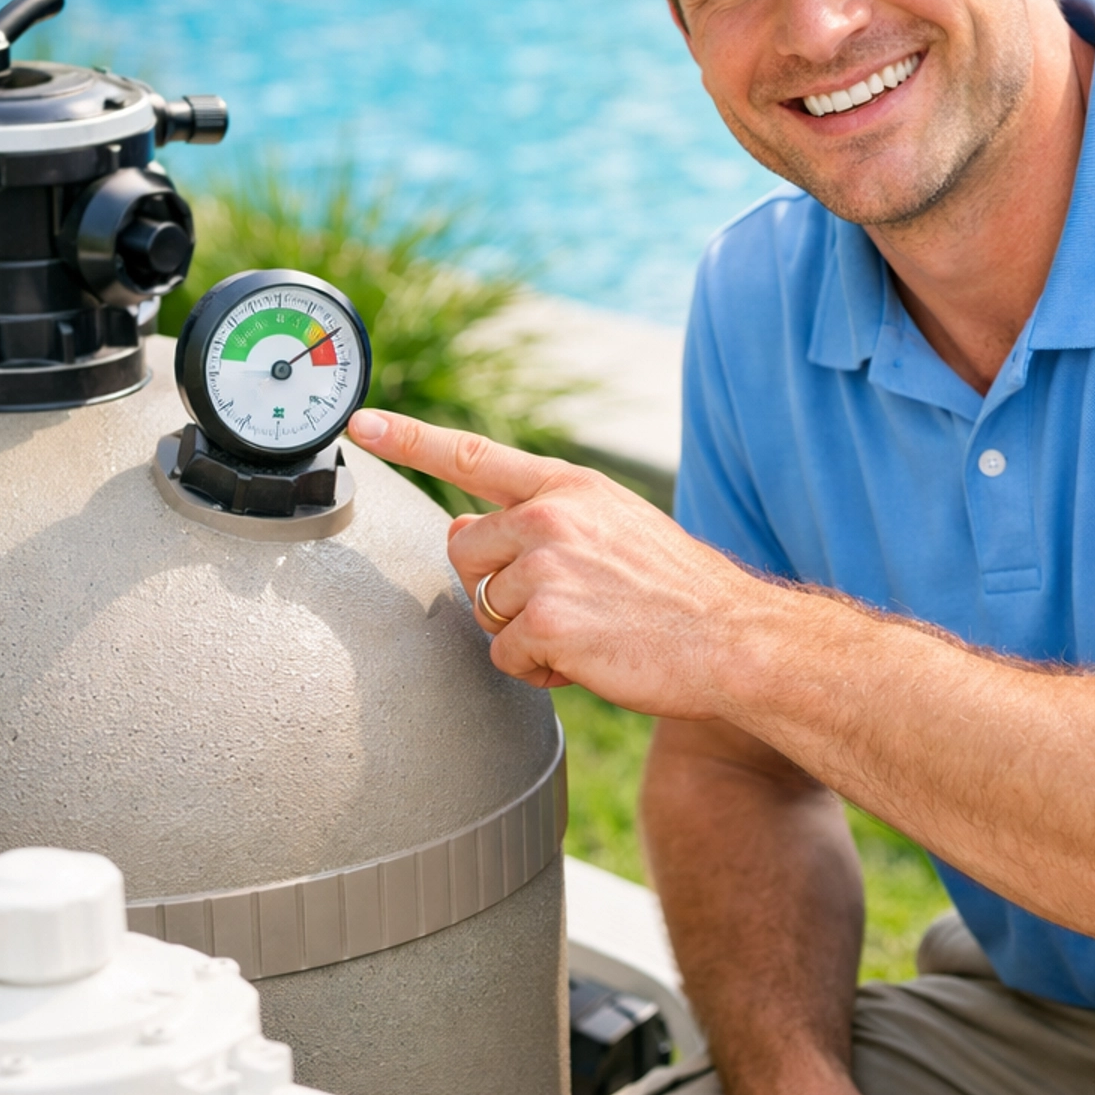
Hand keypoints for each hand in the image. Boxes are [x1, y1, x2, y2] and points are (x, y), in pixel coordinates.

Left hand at [346, 410, 764, 713]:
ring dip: (523, 635)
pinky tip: (588, 660)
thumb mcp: (613, 530)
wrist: (733, 639)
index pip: (471, 455)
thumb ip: (537, 524)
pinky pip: (504, 656)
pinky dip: (538, 670)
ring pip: (483, 610)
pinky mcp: (546, 622)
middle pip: (463, 553)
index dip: (409, 438)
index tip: (361, 424)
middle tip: (560, 606)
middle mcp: (551, 517)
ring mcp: (546, 567)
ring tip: (587, 632)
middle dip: (494, 588)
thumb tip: (456, 529)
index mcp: (569, 487)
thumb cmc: (677, 592)